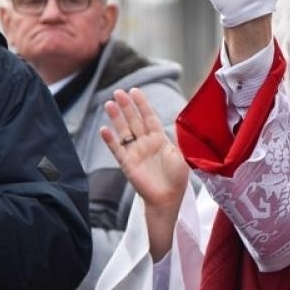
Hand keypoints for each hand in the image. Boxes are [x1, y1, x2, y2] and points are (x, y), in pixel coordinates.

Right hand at [101, 88, 189, 259]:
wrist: (169, 198)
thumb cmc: (177, 178)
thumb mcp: (183, 155)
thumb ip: (180, 138)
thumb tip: (186, 122)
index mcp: (159, 139)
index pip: (149, 117)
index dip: (142, 104)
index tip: (135, 91)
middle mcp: (145, 143)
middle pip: (134, 120)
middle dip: (126, 106)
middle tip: (119, 91)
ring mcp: (135, 153)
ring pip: (123, 131)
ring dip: (116, 118)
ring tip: (109, 103)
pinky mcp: (127, 164)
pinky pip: (117, 150)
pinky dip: (110, 140)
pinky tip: (104, 129)